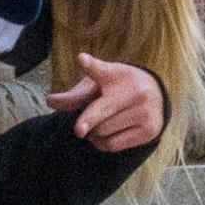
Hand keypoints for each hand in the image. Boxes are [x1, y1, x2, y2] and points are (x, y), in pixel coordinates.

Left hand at [44, 54, 164, 152]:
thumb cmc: (116, 88)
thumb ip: (74, 95)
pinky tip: (107, 134)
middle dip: (84, 122)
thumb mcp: (96, 85)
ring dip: (93, 133)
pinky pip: (112, 145)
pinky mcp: (149, 130)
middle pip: (96, 114)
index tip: (82, 59)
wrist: (154, 95)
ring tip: (100, 124)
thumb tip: (50, 102)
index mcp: (117, 75)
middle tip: (79, 128)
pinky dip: (102, 143)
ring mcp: (145, 111)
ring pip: (102, 132)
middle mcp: (135, 91)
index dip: (90, 65)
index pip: (101, 70)